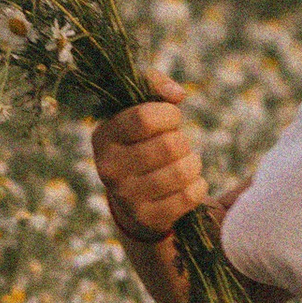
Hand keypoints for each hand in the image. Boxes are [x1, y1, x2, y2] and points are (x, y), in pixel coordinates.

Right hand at [90, 72, 207, 246]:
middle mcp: (108, 168)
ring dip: (193, 163)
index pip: (145, 117)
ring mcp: (127, 197)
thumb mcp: (139, 107)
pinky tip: (187, 183)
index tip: (171, 118)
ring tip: (183, 163)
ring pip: (183, 171)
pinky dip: (198, 185)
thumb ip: (153, 84)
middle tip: (176, 145)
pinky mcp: (148, 218)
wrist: (134, 197)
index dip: (169, 115)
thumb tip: (176, 94)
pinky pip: (190, 196)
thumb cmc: (142, 140)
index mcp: (103, 136)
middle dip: (183, 141)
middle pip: (170, 145)